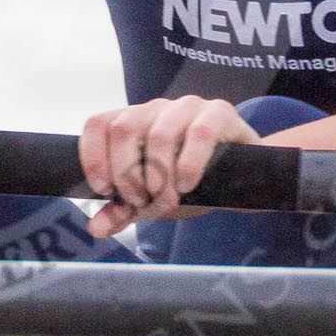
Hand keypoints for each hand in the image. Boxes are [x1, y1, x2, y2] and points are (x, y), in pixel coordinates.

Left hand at [78, 96, 258, 237]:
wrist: (243, 176)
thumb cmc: (190, 181)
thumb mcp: (152, 199)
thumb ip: (124, 211)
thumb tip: (96, 229)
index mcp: (132, 122)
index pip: (98, 124)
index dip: (93, 156)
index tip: (103, 190)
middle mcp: (155, 108)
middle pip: (124, 128)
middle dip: (126, 172)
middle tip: (139, 201)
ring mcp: (186, 106)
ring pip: (160, 134)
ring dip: (159, 176)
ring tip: (167, 200)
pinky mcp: (219, 112)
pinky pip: (199, 134)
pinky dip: (188, 165)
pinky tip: (188, 185)